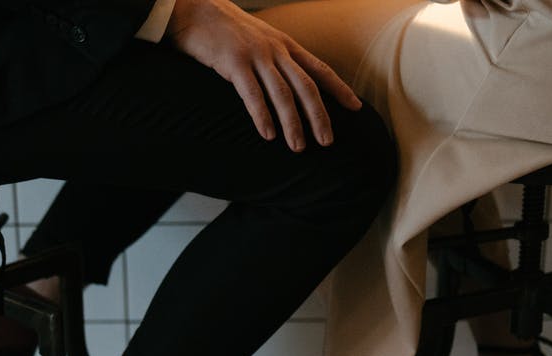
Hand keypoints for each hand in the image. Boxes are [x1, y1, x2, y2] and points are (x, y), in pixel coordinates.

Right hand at [164, 0, 362, 151]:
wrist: (195, 9)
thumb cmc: (225, 30)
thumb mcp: (260, 39)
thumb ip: (275, 59)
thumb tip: (288, 83)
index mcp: (285, 45)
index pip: (320, 69)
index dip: (340, 89)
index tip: (356, 108)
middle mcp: (276, 50)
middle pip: (306, 86)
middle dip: (320, 116)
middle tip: (327, 142)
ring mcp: (256, 55)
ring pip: (283, 94)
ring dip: (293, 123)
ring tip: (298, 147)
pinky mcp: (234, 63)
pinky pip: (252, 94)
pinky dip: (262, 115)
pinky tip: (268, 134)